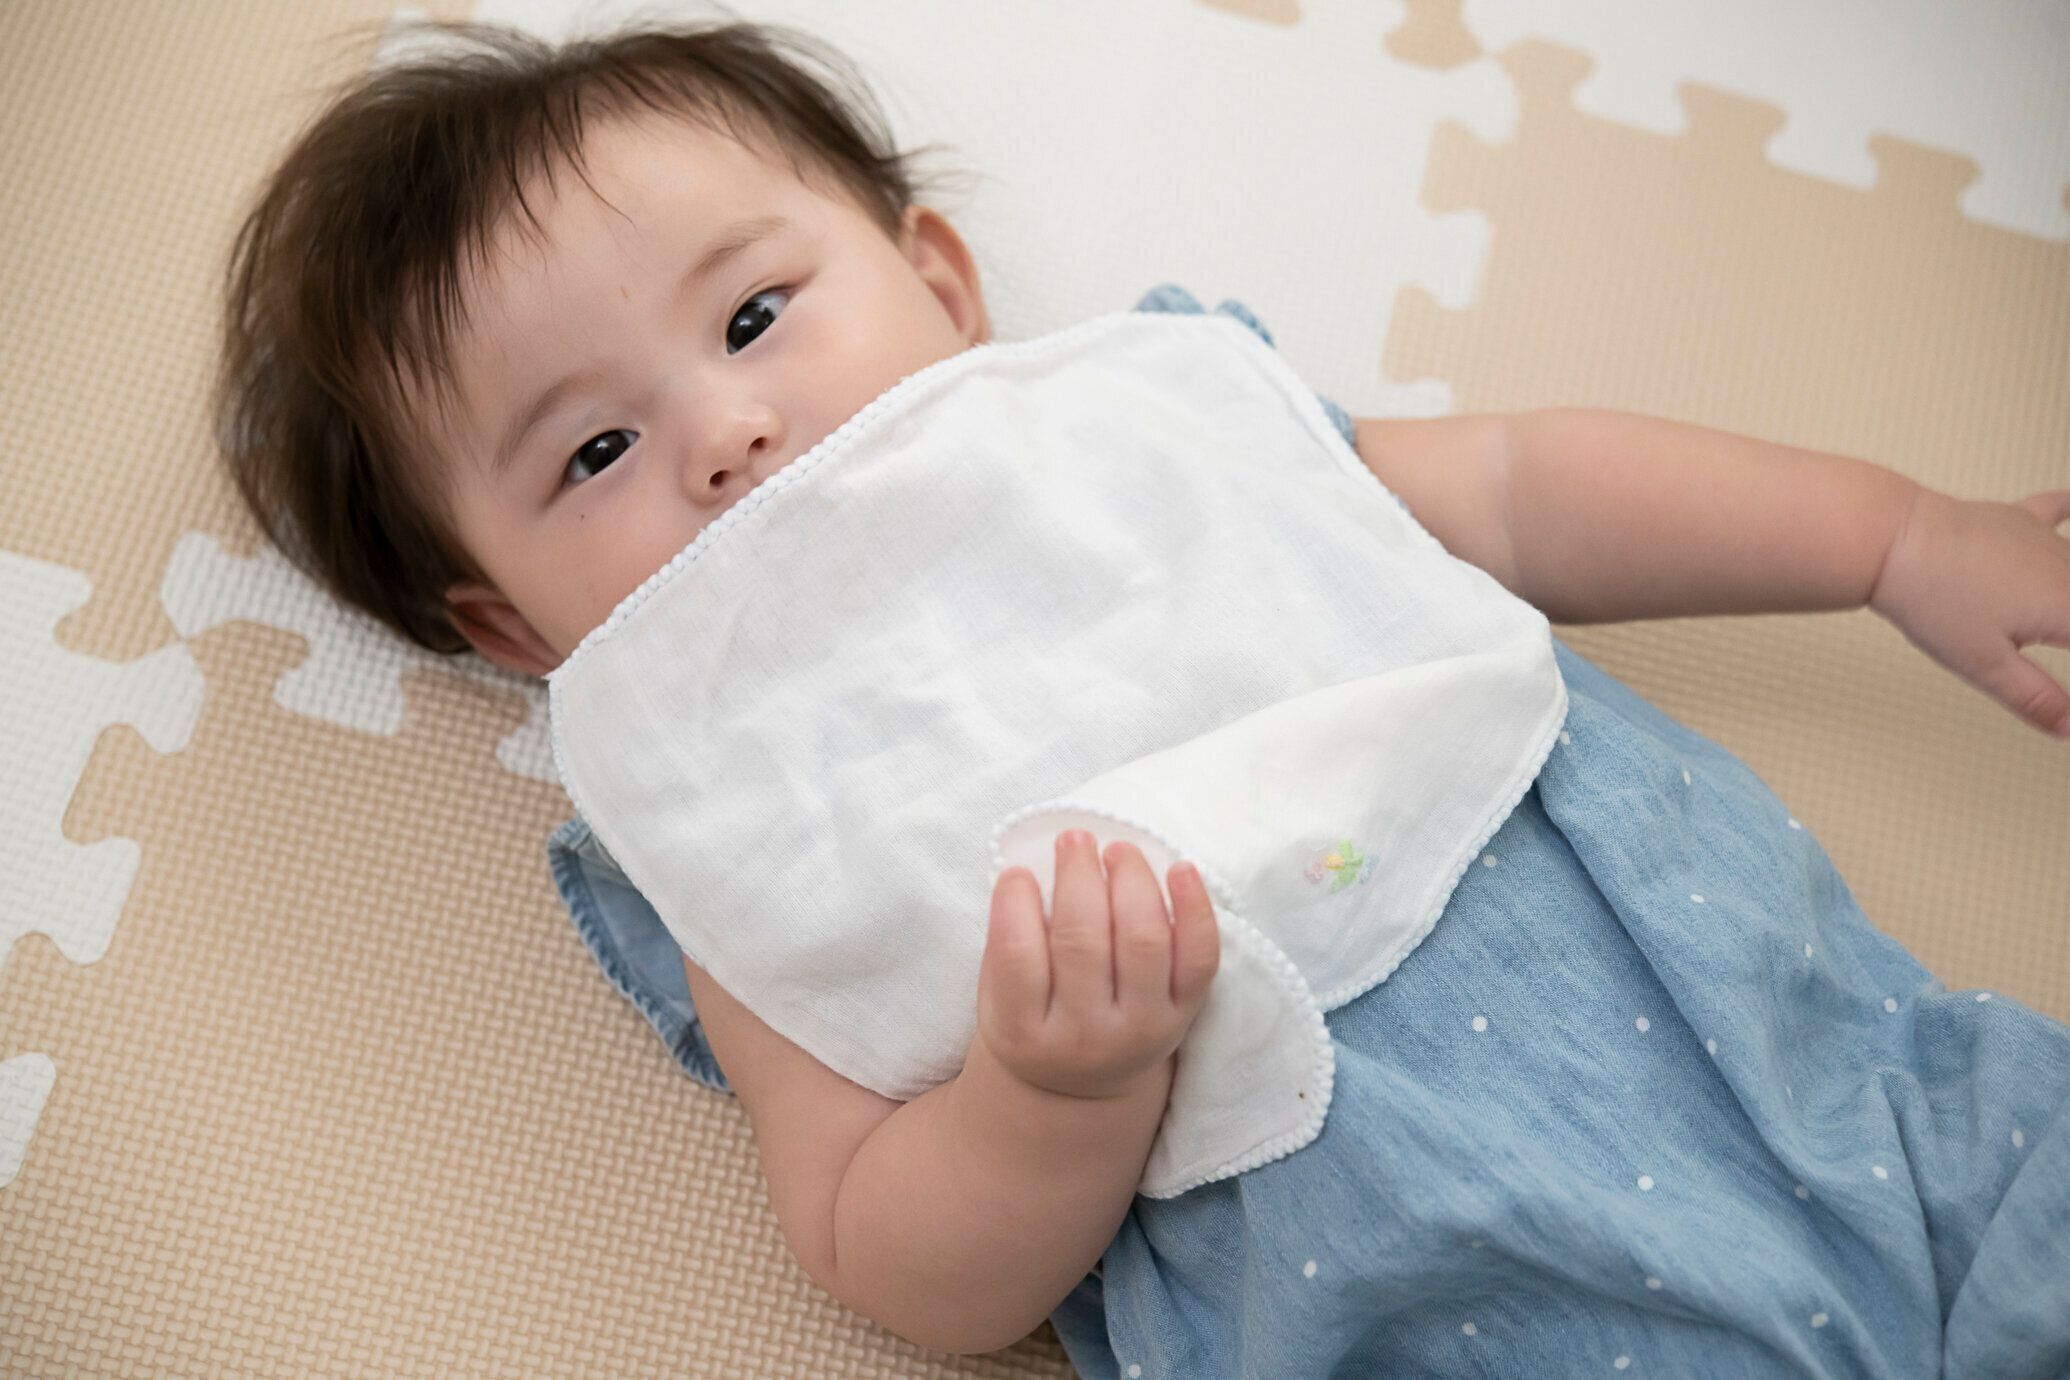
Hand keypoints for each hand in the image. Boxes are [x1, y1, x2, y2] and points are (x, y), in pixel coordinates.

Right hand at [976, 831, 1220, 1100]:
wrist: (1080, 1087)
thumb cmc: (1033, 1020)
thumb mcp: (999, 996)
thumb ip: (1010, 940)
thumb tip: (1036, 866)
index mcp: (1024, 1032)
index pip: (1016, 956)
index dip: (1015, 901)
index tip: (1019, 872)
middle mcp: (1085, 1036)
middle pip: (1083, 941)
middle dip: (1078, 875)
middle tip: (1073, 839)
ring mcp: (1141, 1029)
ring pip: (1143, 941)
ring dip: (1132, 880)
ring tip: (1117, 850)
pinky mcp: (1183, 1016)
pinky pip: (1200, 959)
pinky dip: (1196, 909)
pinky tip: (1181, 869)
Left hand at [1869, 487, 2069, 737]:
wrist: (1894, 542)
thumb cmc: (1934, 601)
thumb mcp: (1985, 666)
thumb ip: (2035, 698)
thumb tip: (2069, 729)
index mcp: (2068, 609)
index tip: (2063, 699)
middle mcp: (2067, 570)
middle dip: (2066, 628)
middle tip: (2049, 638)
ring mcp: (2043, 540)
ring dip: (2067, 592)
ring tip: (2053, 613)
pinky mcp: (2015, 519)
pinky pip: (2055, 510)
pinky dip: (2069, 513)